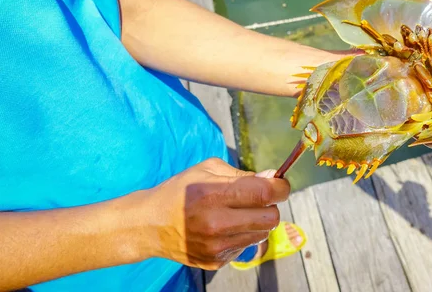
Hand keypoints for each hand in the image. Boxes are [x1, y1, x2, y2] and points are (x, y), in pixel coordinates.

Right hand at [141, 158, 289, 269]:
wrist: (151, 224)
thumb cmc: (181, 190)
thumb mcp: (207, 169)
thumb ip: (243, 174)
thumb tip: (273, 177)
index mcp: (214, 194)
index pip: (265, 193)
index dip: (280, 187)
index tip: (280, 184)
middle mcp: (216, 223)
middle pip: (270, 218)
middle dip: (270, 205)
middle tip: (257, 199)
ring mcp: (217, 246)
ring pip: (262, 233)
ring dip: (257, 221)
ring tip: (237, 213)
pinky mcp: (216, 261)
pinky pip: (247, 246)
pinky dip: (242, 235)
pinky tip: (224, 228)